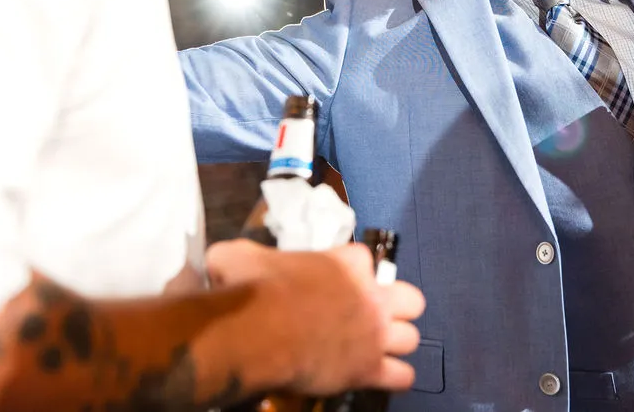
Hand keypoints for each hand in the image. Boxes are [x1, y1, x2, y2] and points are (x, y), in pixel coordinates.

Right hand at [206, 240, 424, 394]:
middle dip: (396, 308)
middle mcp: (371, 295)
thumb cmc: (251, 288)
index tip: (337, 284)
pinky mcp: (370, 367)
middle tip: (373, 316)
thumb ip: (243, 254)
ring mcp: (375, 332)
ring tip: (375, 349)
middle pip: (411, 300)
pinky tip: (377, 377)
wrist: (258, 330)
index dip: (354, 272)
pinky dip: (393, 378)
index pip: (367, 260)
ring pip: (412, 339)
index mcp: (347, 262)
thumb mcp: (240, 256)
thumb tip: (222, 260)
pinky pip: (403, 377)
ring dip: (395, 344)